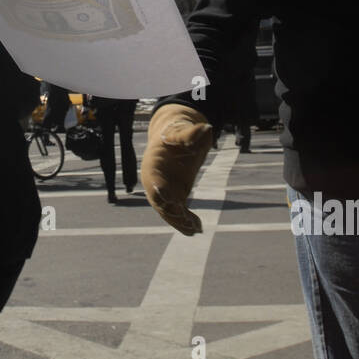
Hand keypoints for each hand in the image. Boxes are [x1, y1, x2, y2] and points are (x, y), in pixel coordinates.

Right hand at [141, 104, 214, 235]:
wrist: (176, 138)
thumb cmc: (177, 132)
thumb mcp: (182, 131)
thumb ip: (191, 133)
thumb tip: (206, 128)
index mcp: (153, 164)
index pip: (153, 179)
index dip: (158, 189)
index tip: (166, 198)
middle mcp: (156, 181)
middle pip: (159, 200)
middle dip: (170, 211)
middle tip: (183, 219)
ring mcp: (165, 190)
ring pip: (169, 211)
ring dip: (180, 221)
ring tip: (194, 229)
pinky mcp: (176, 196)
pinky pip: (180, 212)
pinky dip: (187, 220)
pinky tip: (198, 228)